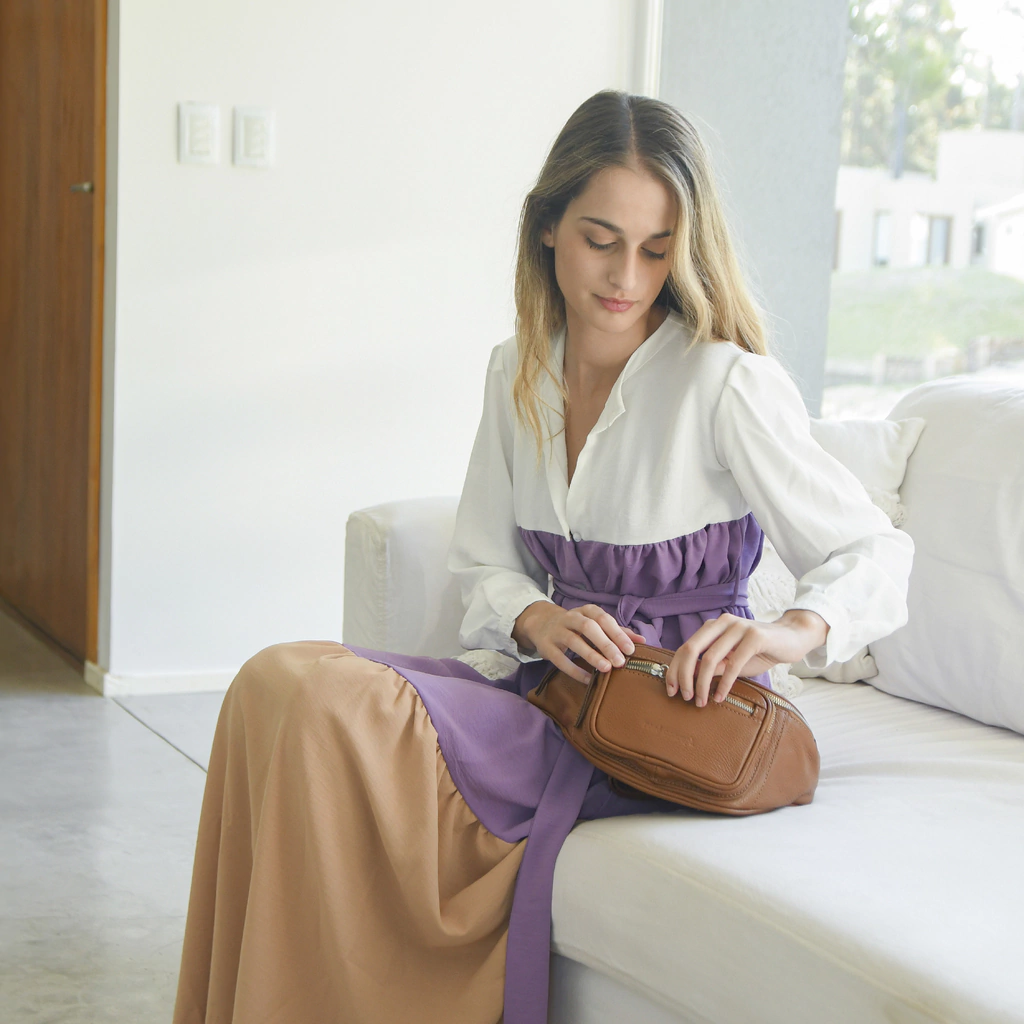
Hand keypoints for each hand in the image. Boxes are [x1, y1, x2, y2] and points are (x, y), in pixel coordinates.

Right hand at [513, 601, 647, 684]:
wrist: (541, 624)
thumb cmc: (576, 626)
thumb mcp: (595, 623)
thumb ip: (617, 631)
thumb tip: (642, 641)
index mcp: (586, 610)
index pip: (604, 619)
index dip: (617, 633)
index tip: (630, 650)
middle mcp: (571, 617)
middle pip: (589, 627)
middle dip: (606, 644)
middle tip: (620, 662)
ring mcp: (557, 631)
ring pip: (574, 641)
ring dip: (591, 655)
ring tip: (606, 668)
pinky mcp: (546, 646)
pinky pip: (560, 659)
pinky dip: (575, 670)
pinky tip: (589, 679)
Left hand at [665, 609, 829, 706]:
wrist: (792, 639)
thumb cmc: (759, 651)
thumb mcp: (731, 660)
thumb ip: (712, 666)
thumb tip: (688, 680)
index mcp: (713, 626)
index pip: (685, 647)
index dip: (674, 669)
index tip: (670, 690)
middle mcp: (722, 622)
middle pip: (691, 650)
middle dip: (683, 676)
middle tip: (684, 697)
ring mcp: (738, 627)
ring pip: (710, 658)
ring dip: (702, 683)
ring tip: (701, 701)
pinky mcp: (755, 636)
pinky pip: (733, 663)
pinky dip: (724, 683)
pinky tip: (721, 697)